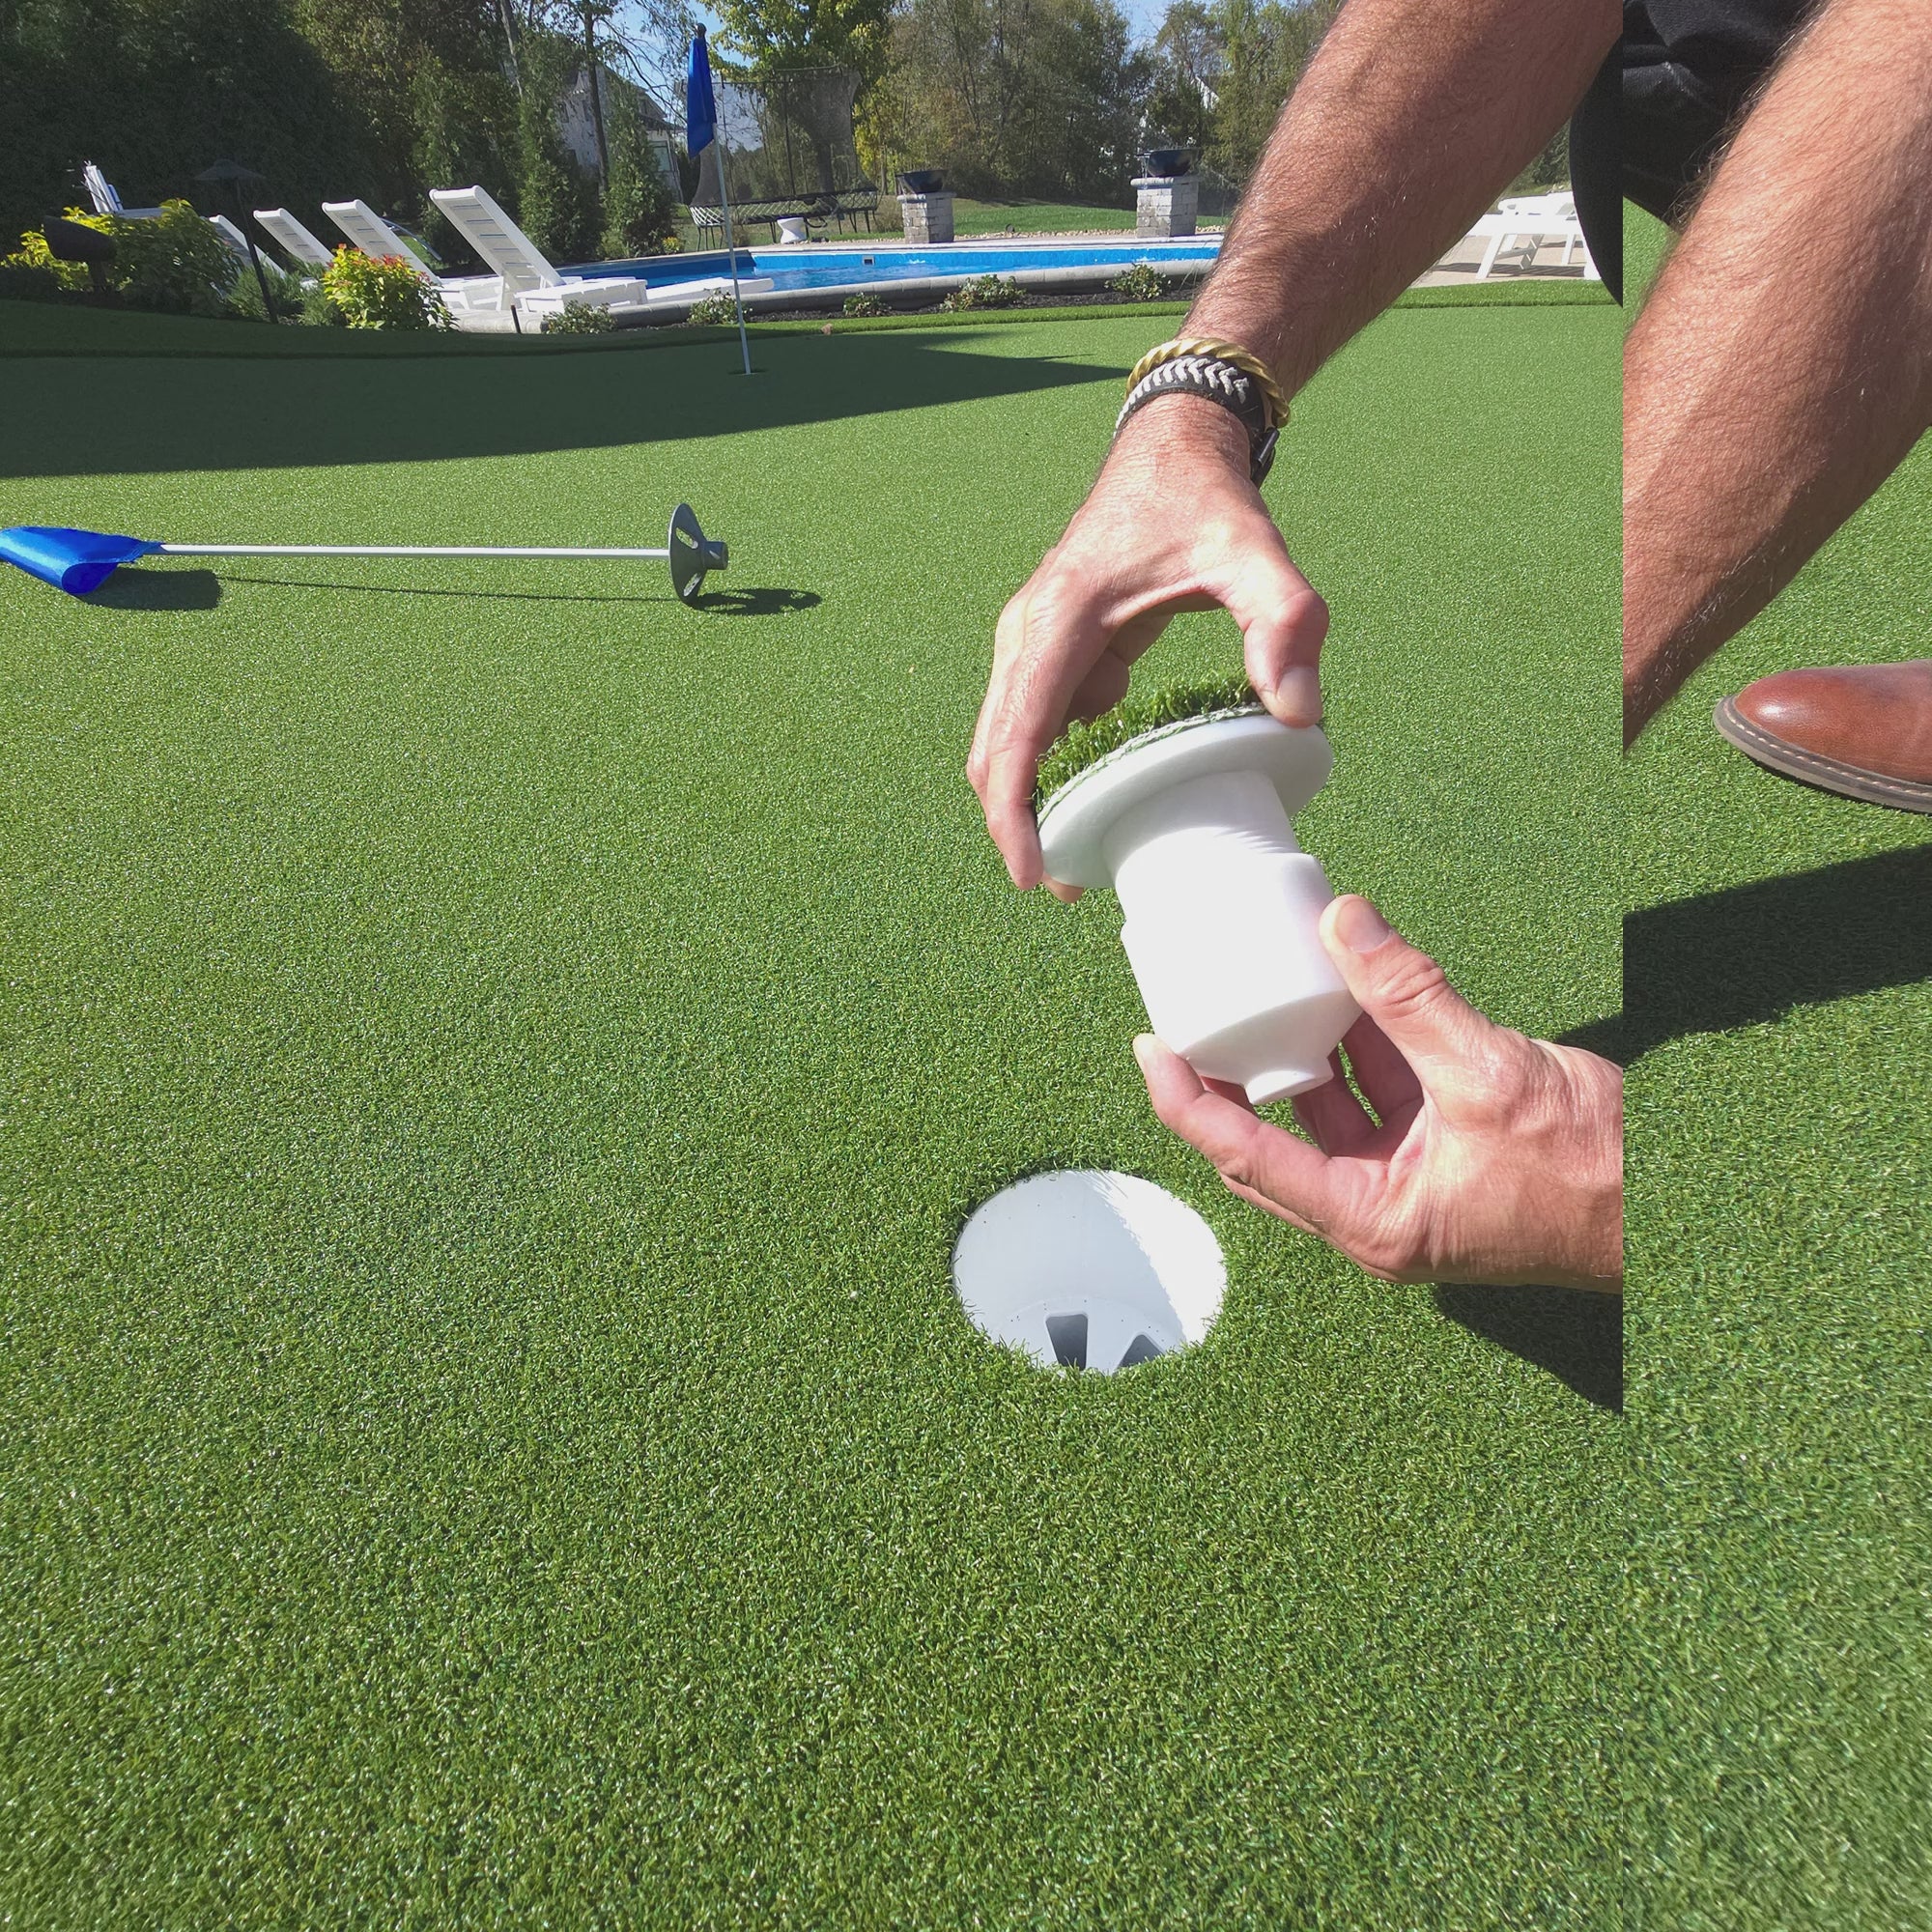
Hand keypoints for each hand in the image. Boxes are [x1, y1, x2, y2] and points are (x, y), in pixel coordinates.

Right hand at [967, 397, 1329, 898]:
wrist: (1173, 446)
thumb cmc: (1208, 502)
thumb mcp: (1257, 556)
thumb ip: (1285, 624)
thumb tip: (1299, 712)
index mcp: (1061, 619)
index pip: (1017, 737)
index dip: (1015, 815)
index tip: (1035, 876)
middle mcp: (1027, 633)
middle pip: (994, 752)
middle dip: (1018, 825)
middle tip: (1065, 888)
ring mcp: (1031, 641)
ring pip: (1004, 741)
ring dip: (1029, 801)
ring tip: (1080, 858)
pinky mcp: (1049, 648)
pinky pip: (1034, 724)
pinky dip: (1052, 769)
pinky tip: (1099, 800)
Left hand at [1134, 896, 1623, 1290]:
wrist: (1677, 1206)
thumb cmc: (1591, 1176)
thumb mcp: (1485, 1071)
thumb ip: (1409, 995)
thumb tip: (1343, 919)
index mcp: (1370, 1220)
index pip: (1246, 1157)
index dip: (1189, 1101)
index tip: (1151, 1048)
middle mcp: (1377, 1210)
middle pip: (1272, 1141)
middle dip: (1233, 1077)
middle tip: (1192, 1015)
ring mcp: (1410, 1184)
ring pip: (1329, 1112)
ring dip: (1302, 1049)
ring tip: (1263, 984)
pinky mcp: (1443, 1155)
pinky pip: (1382, 1096)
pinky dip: (1363, 1044)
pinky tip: (1347, 987)